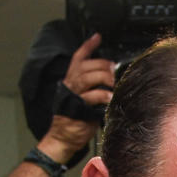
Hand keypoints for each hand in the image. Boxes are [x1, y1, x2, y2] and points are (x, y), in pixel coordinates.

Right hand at [42, 33, 115, 159]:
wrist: (62, 139)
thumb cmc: (74, 121)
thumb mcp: (83, 100)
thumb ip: (92, 88)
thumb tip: (110, 80)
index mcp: (71, 81)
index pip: (77, 58)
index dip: (87, 46)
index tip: (97, 37)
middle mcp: (70, 85)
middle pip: (86, 65)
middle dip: (103, 64)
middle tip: (113, 69)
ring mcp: (73, 96)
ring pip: (88, 77)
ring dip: (104, 77)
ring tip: (113, 83)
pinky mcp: (78, 108)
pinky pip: (92, 96)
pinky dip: (103, 95)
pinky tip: (110, 97)